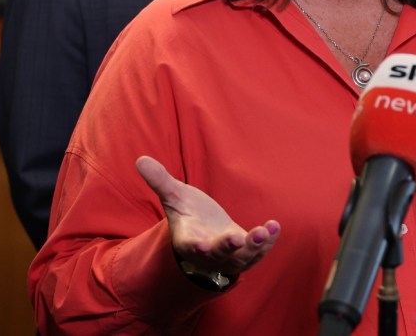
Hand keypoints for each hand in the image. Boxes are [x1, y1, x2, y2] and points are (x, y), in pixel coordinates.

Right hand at [136, 155, 280, 276]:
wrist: (207, 232)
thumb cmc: (189, 213)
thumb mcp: (175, 196)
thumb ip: (160, 181)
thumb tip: (140, 159)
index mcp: (188, 241)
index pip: (190, 246)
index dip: (195, 246)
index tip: (199, 246)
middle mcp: (209, 254)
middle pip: (219, 254)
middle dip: (228, 247)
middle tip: (236, 239)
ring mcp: (229, 257)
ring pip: (243, 257)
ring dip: (255, 246)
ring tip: (265, 231)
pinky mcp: (247, 254)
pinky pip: (258, 252)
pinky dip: (268, 242)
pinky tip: (274, 226)